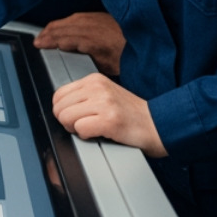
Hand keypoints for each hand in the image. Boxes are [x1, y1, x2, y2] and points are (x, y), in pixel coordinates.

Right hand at [33, 11, 125, 76]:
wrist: (146, 37)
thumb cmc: (130, 54)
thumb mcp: (108, 66)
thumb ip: (90, 61)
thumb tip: (74, 61)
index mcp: (90, 38)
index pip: (62, 38)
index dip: (48, 41)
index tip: (38, 45)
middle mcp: (90, 25)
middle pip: (61, 27)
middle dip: (47, 33)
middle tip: (37, 40)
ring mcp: (94, 18)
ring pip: (67, 20)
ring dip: (54, 27)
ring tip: (45, 34)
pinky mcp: (99, 15)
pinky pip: (75, 17)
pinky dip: (64, 22)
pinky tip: (62, 26)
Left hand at [51, 73, 165, 157]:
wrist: (158, 124)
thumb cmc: (132, 114)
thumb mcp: (105, 95)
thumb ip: (84, 96)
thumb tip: (60, 107)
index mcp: (94, 80)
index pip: (58, 95)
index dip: (63, 110)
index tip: (76, 117)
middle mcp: (98, 88)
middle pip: (59, 108)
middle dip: (67, 121)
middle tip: (85, 125)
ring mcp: (104, 103)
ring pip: (66, 117)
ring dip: (76, 129)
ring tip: (93, 129)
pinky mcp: (109, 120)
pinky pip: (80, 129)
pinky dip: (86, 136)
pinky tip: (100, 133)